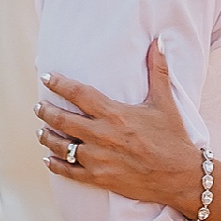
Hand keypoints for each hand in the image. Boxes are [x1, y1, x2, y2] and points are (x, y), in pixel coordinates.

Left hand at [35, 40, 203, 214]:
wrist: (181, 177)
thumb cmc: (173, 138)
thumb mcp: (165, 102)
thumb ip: (158, 71)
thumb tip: (158, 42)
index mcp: (115, 114)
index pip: (79, 94)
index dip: (60, 84)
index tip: (46, 78)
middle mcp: (102, 136)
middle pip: (63, 120)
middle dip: (47, 111)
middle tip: (39, 106)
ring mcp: (99, 159)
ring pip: (62, 146)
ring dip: (47, 137)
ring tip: (40, 131)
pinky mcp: (100, 178)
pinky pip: (70, 172)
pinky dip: (56, 165)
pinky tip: (48, 159)